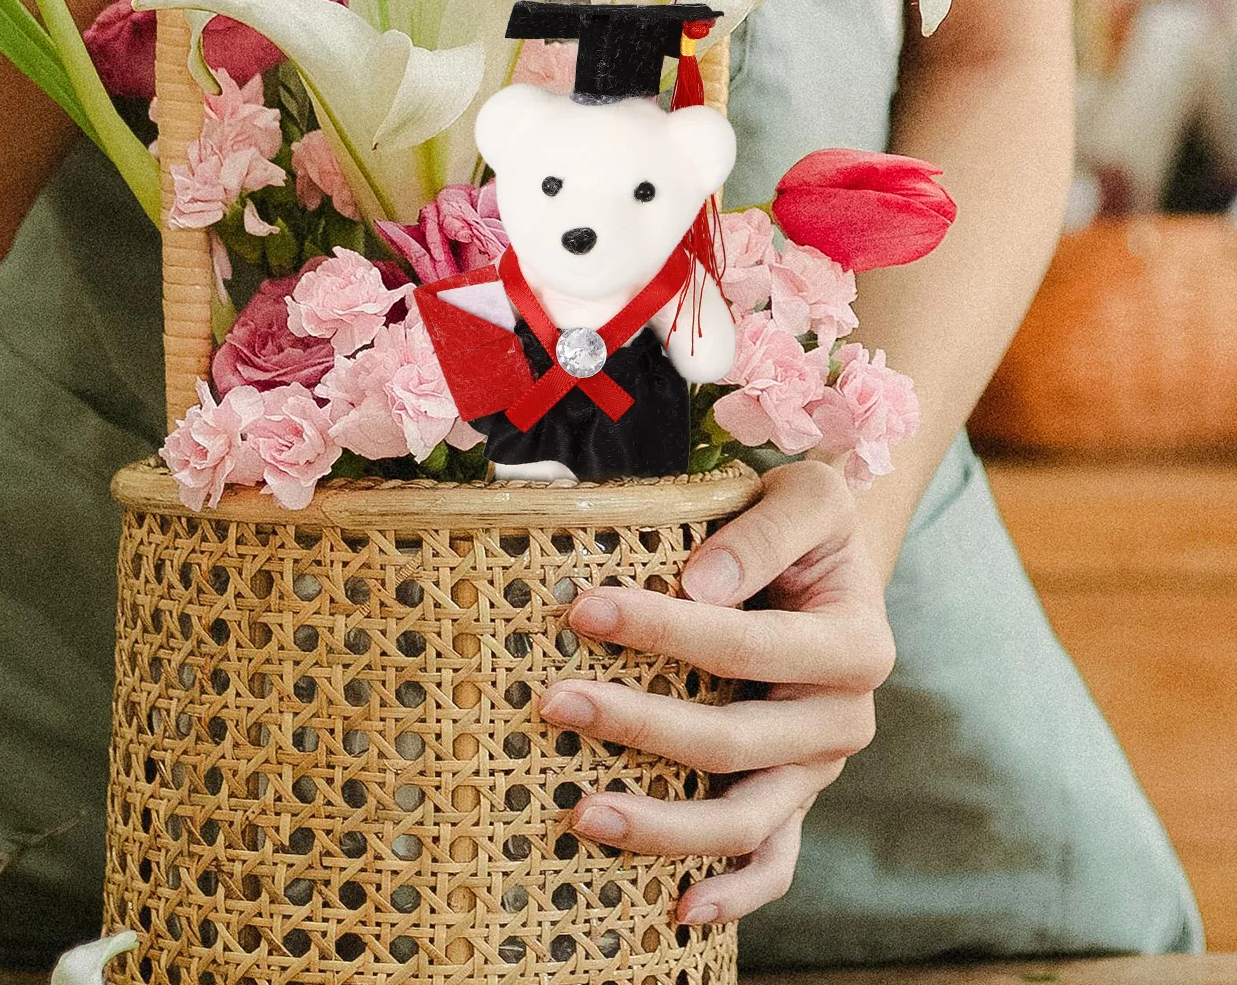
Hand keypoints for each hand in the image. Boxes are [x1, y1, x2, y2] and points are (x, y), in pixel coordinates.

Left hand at [537, 459, 893, 924]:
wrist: (832, 563)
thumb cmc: (804, 524)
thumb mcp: (805, 495)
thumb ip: (759, 532)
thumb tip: (696, 585)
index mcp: (854, 643)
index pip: (744, 644)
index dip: (662, 628)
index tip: (582, 609)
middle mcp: (843, 718)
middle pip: (732, 739)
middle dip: (637, 723)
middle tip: (553, 701)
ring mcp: (817, 768)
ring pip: (745, 820)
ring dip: (662, 826)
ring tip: (581, 815)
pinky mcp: (795, 796)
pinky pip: (774, 863)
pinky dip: (734, 894)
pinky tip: (677, 910)